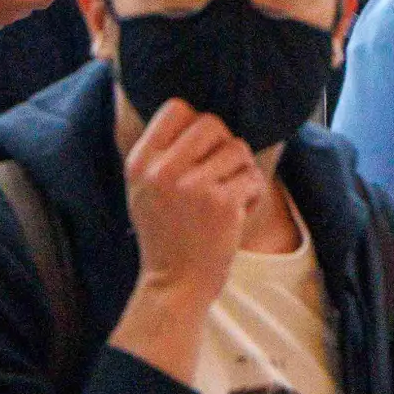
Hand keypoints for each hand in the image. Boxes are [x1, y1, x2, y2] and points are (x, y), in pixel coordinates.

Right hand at [119, 96, 255, 311]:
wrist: (174, 285)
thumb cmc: (165, 234)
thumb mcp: (143, 190)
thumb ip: (160, 153)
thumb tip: (193, 111)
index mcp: (140, 162)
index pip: (176, 108)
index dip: (195, 123)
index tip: (199, 151)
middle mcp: (162, 171)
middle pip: (212, 123)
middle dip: (224, 145)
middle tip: (221, 173)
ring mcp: (192, 187)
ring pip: (238, 149)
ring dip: (242, 172)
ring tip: (228, 196)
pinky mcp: (222, 204)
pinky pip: (253, 177)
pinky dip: (253, 194)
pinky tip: (238, 213)